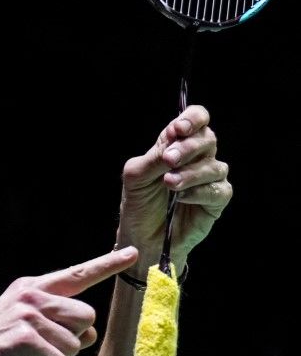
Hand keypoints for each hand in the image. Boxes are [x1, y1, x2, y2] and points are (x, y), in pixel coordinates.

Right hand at [0, 246, 139, 355]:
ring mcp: (26, 315)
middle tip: (41, 348)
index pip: (77, 274)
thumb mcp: (22, 325)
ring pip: (75, 344)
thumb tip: (90, 335)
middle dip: (72, 340)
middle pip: (87, 317)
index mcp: (30, 288)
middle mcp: (30, 296)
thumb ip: (57, 322)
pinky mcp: (24, 338)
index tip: (133, 254)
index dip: (107, 265)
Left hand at [115, 104, 231, 272]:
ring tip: (169, 184)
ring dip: (190, 173)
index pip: (196, 118)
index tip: (178, 130)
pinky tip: (182, 198)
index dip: (192, 119)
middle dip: (187, 148)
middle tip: (168, 161)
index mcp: (177, 144)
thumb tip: (174, 137)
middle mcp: (198, 157)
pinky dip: (199, 192)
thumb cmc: (139, 203)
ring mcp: (210, 178)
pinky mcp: (217, 200)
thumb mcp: (137, 176)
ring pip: (214, 166)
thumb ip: (155, 156)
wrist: (142, 237)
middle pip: (208, 138)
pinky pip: (218, 190)